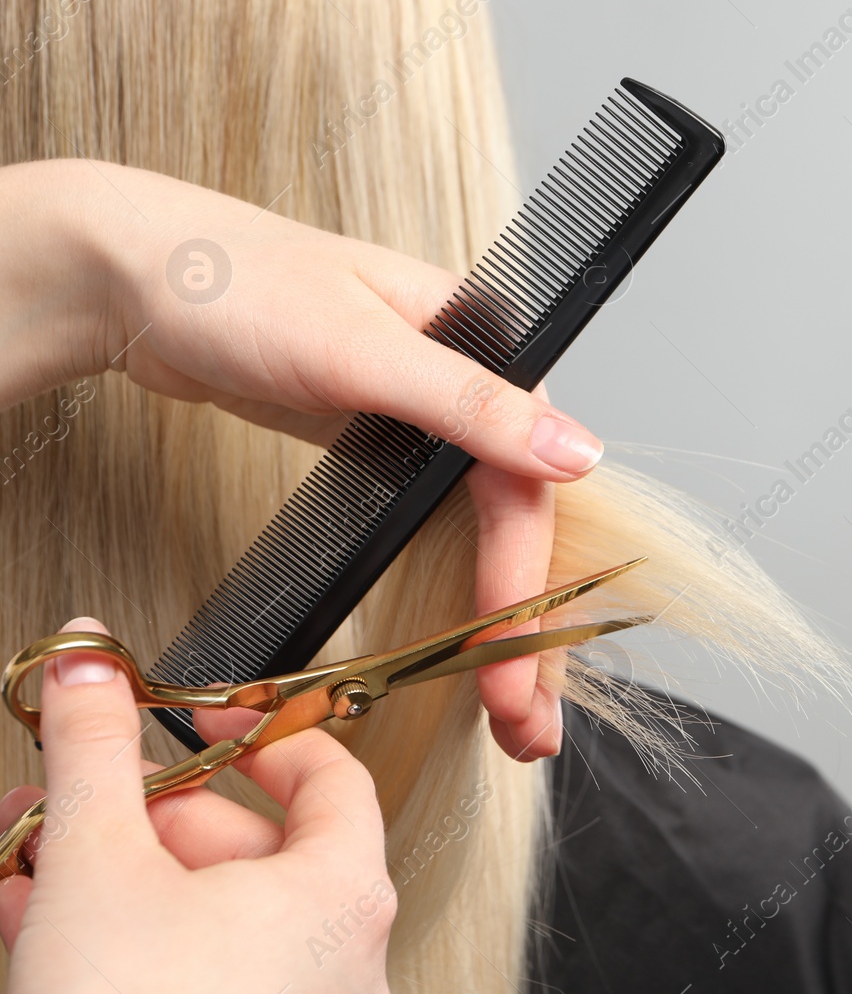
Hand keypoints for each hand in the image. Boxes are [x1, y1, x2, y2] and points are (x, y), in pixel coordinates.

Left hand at [0, 160, 589, 760]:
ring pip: (484, 536)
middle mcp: (468, 387)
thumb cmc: (234, 283)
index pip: (526, 488)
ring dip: (499, 623)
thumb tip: (577, 451)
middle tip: (526, 723)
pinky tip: (463, 640)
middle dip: (526, 630)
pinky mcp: (384, 446)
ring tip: (507, 707)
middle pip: (518, 525)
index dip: (523, 587)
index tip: (513, 668)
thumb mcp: (361, 348)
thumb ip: (473, 405)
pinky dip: (455, 593)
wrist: (132, 271)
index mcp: (484, 348)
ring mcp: (425, 420)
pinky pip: (439, 531)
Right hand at [0, 618, 394, 993]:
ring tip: (28, 856)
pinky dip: (119, 944)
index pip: (328, 776)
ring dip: (111, 877)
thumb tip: (88, 666)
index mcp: (342, 895)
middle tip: (72, 795)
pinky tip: (33, 925)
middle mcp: (340, 960)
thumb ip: (95, 753)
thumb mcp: (98, 865)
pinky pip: (189, 978)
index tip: (195, 712)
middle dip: (140, 814)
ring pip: (202, 918)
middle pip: (247, 848)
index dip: (257, 731)